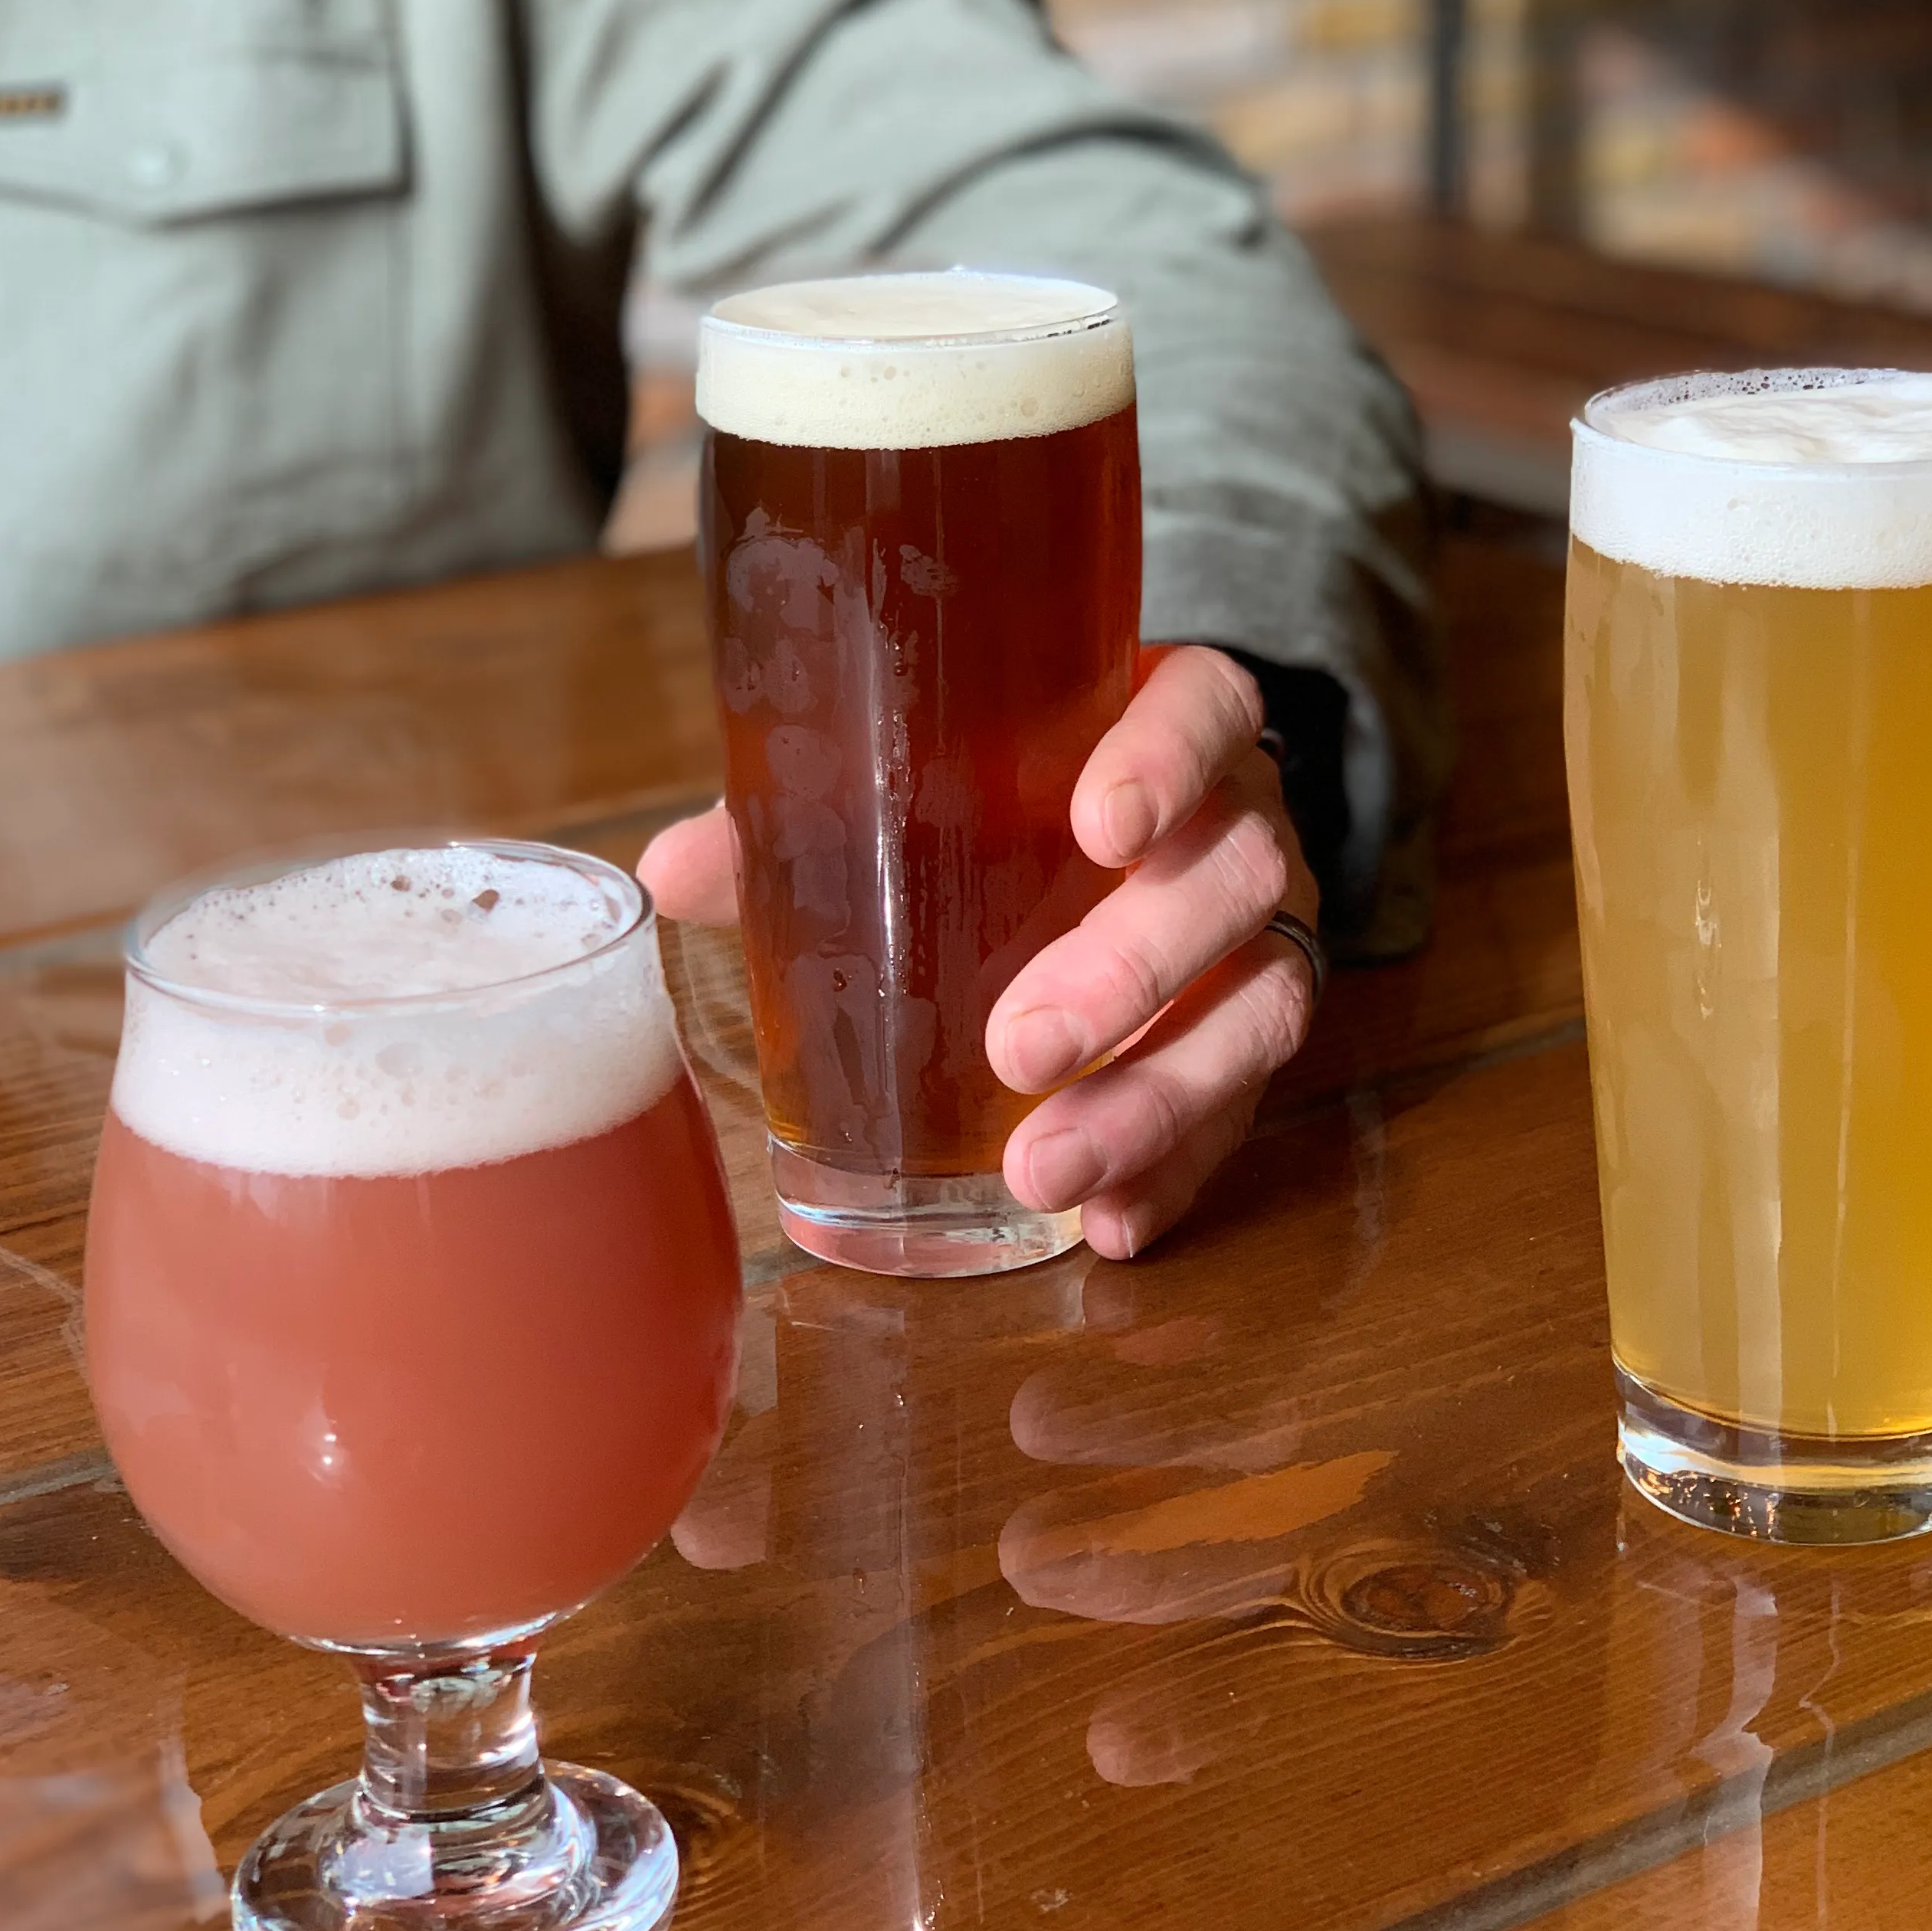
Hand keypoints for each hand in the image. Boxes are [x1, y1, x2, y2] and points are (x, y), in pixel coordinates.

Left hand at [638, 644, 1321, 1260]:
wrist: (1124, 836)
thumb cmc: (1006, 792)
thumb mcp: (926, 782)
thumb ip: (815, 811)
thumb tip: (673, 870)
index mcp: (1168, 724)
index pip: (1208, 706)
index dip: (1172, 759)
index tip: (1101, 826)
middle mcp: (1235, 823)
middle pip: (1235, 875)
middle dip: (1131, 969)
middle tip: (1020, 1046)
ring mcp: (1258, 936)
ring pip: (1258, 1006)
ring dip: (1155, 1099)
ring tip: (1042, 1171)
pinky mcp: (1251, 1036)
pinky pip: (1243, 1111)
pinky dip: (1175, 1173)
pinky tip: (1107, 1223)